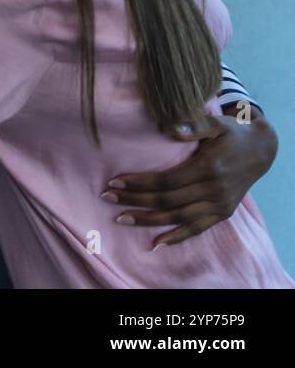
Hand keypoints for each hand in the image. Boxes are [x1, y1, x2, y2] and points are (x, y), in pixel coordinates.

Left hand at [101, 112, 277, 247]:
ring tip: (120, 219)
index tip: (115, 181)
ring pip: (177, 217)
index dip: (139, 183)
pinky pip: (197, 229)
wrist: (261, 151)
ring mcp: (219, 205)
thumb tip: (172, 128)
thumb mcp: (217, 124)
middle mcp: (213, 191)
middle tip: (106, 196)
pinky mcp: (223, 213)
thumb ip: (195, 125)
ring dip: (148, 220)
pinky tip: (156, 243)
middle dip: (134, 199)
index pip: (166, 180)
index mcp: (208, 168)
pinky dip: (177, 237)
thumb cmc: (233, 134)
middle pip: (167, 200)